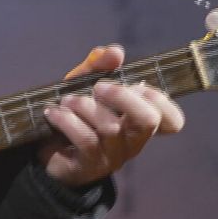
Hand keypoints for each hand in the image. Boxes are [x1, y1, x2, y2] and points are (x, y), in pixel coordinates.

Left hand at [38, 44, 185, 186]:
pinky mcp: (90, 166)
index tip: (136, 85)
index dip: (160, 100)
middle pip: (147, 120)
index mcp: (138, 122)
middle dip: (122, 96)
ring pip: (110, 128)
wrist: (45, 148)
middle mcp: (132, 141)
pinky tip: (53, 113)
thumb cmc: (74, 113)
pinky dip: (67, 121)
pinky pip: (86, 140)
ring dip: (84, 106)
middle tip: (98, 87)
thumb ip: (99, 66)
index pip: (172, 121)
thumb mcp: (83, 84)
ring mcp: (113, 156)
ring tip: (67, 100)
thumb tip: (115, 52)